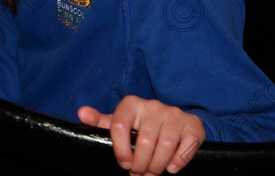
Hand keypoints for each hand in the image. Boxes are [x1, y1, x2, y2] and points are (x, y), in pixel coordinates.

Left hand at [78, 96, 204, 175]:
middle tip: (140, 174)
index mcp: (131, 104)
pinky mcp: (193, 124)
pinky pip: (187, 146)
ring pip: (165, 145)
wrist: (172, 121)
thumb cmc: (139, 125)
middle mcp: (153, 105)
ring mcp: (174, 114)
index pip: (119, 127)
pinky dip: (178, 161)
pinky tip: (170, 168)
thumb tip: (82, 112)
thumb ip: (100, 121)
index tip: (124, 163)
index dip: (120, 150)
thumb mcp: (119, 122)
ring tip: (153, 173)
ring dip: (158, 166)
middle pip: (145, 141)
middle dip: (141, 164)